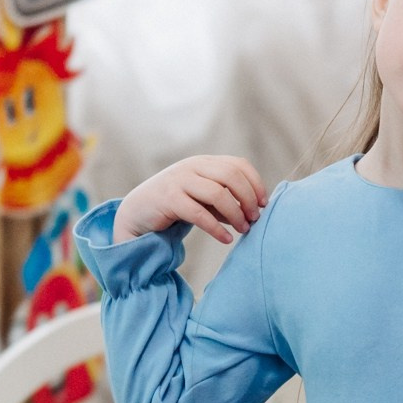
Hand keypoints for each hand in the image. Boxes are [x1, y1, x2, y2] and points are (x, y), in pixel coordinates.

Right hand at [113, 155, 268, 244]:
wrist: (138, 211)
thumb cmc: (177, 206)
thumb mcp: (204, 200)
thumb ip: (226, 202)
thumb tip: (254, 212)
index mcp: (204, 163)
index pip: (238, 164)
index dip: (255, 183)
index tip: (263, 204)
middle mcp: (192, 167)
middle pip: (231, 176)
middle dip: (248, 199)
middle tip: (254, 218)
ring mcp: (179, 181)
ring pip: (218, 193)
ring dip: (236, 214)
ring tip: (243, 229)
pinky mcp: (169, 199)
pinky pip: (199, 214)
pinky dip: (217, 228)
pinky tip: (226, 239)